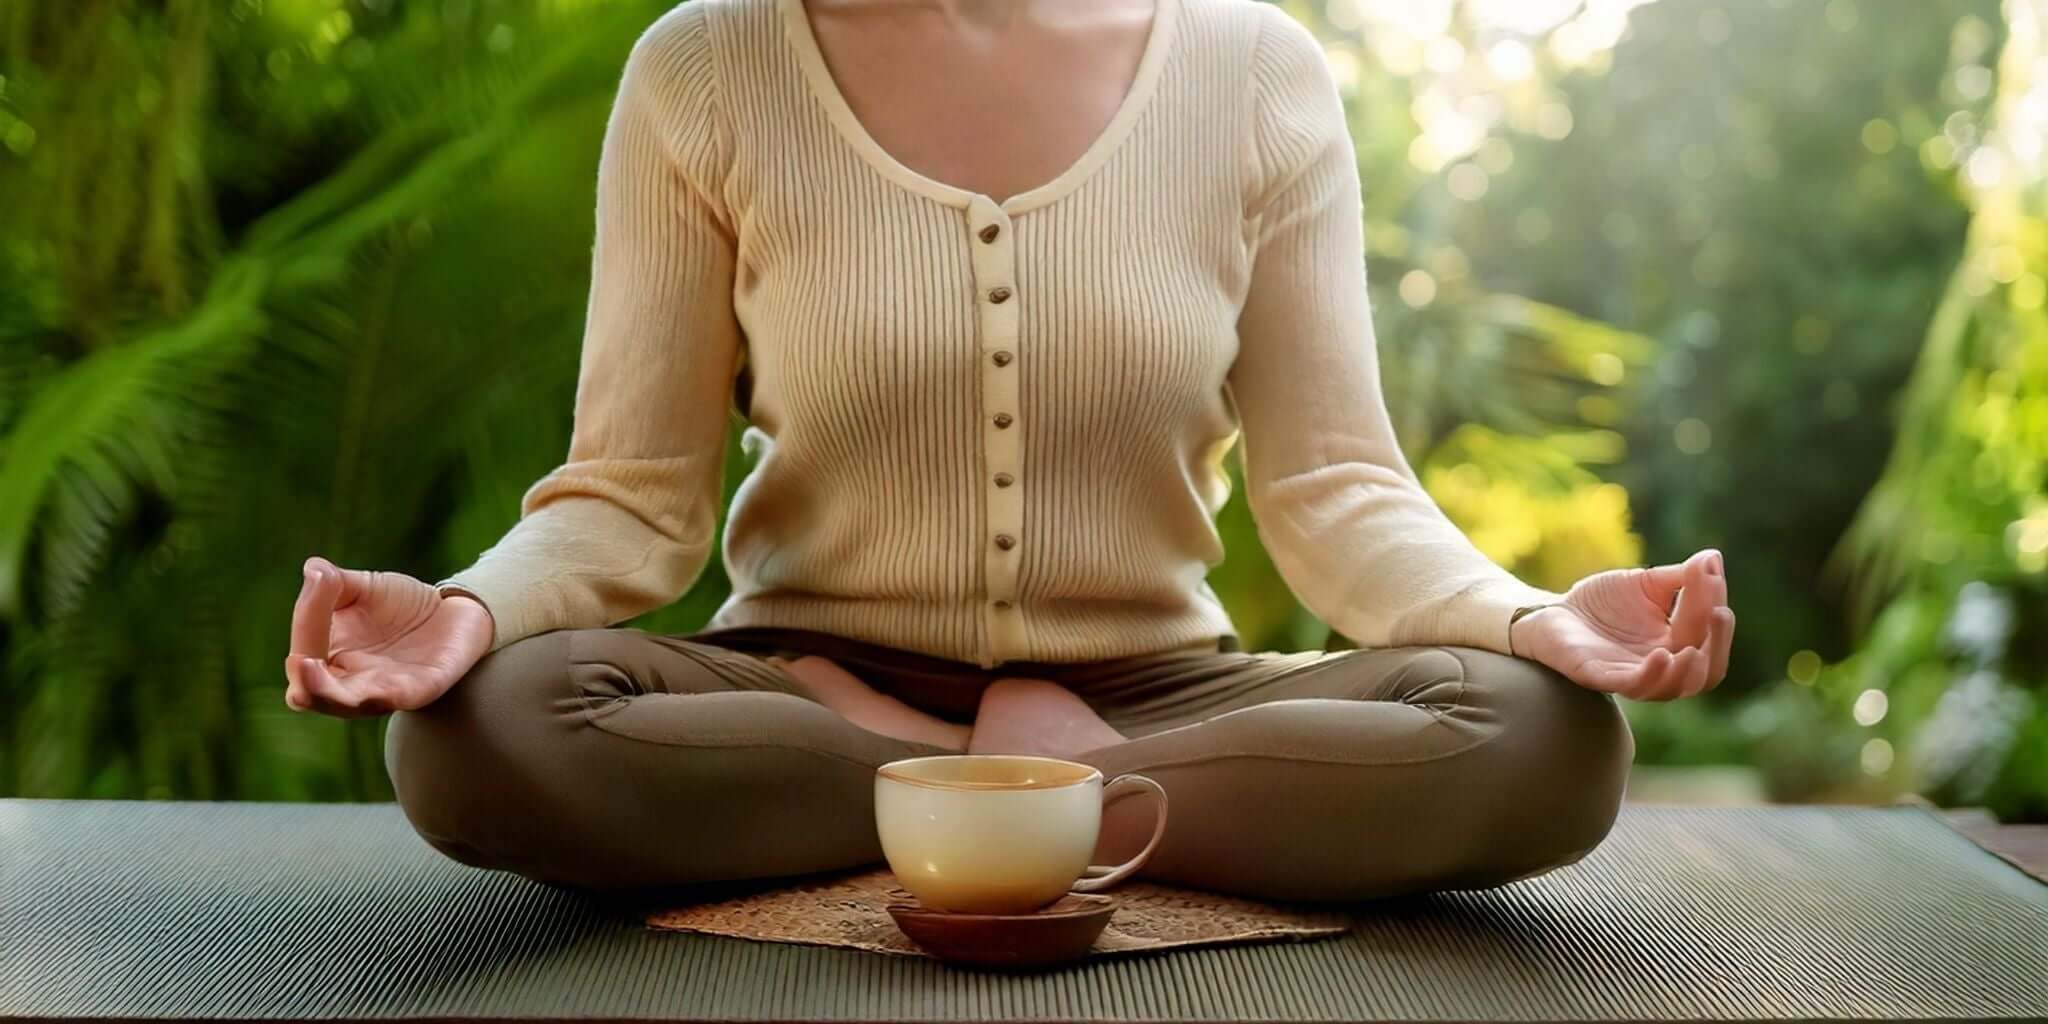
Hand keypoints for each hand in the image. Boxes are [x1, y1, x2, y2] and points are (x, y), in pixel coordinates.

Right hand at [283, 556, 494, 718]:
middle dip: (307, 684)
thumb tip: (314, 569)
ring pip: (350, 705)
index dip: (305, 626)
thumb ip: (335, 585)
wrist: (453, 610)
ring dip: (331, 694)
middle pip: (315, 697)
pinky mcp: (421, 689)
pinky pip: (399, 698)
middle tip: (302, 663)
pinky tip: (376, 688)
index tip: (321, 583)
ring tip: (314, 671)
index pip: (301, 658)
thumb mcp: (364, 588)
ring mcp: (385, 690)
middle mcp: (351, 684)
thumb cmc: (401, 604)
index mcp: (329, 662)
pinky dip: (386, 695)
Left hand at [1512, 548, 1734, 700]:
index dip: (1714, 606)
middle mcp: (1661, 668)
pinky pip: (1632, 686)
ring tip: (1693, 649)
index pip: (1709, 636)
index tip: (1710, 572)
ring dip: (1689, 670)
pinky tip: (1662, 655)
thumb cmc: (1604, 603)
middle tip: (1720, 612)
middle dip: (1718, 642)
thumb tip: (1713, 557)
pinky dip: (1650, 675)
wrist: (1554, 611)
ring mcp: (1631, 676)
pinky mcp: (1600, 677)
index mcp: (1677, 647)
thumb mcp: (1646, 584)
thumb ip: (1680, 577)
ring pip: (1673, 688)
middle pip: (1705, 672)